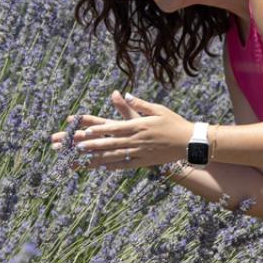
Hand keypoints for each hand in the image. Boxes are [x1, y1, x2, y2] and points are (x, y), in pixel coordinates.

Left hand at [50, 91, 192, 170]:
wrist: (189, 143)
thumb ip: (140, 104)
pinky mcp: (144, 161)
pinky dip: (113, 166)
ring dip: (96, 157)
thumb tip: (125, 94)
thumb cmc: (174, 123)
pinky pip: (125, 165)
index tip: (84, 131)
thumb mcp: (158, 109)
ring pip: (114, 156)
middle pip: (108, 143)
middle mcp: (136, 140)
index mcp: (138, 125)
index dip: (97, 130)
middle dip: (89, 145)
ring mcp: (139, 152)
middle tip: (72, 147)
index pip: (113, 128)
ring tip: (81, 159)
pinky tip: (102, 168)